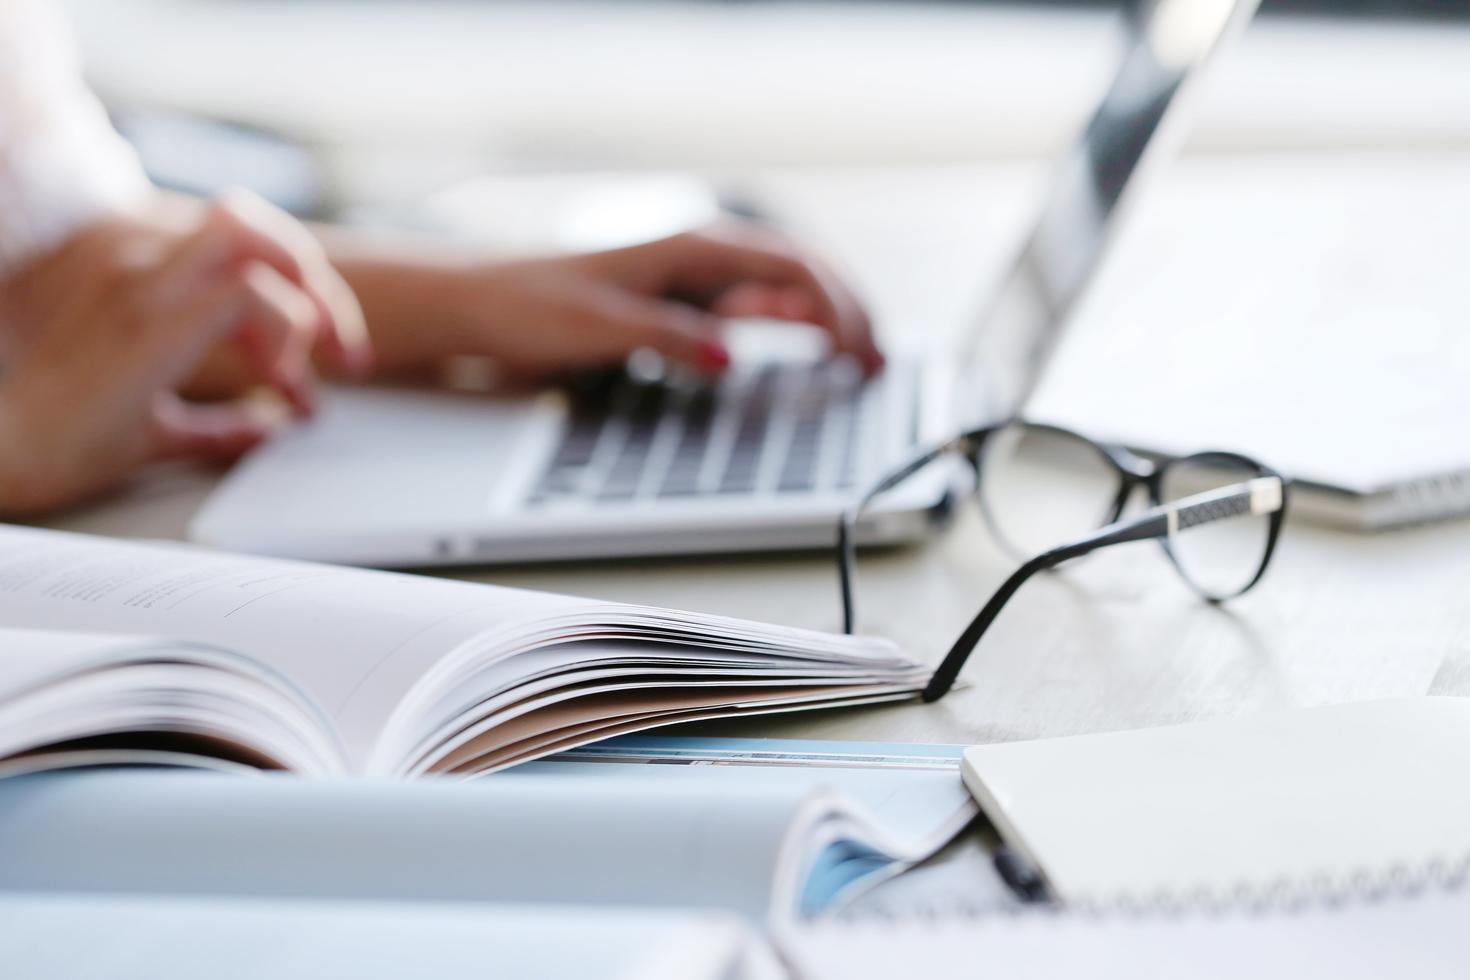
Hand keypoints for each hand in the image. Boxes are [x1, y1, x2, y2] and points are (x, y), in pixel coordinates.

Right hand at [0, 193, 370, 515]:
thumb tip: (270, 427)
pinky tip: (277, 386)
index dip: (302, 289)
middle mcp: (139, 263)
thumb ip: (218, 422)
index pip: (239, 238)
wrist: (8, 458)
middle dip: (316, 282)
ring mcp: (141, 283)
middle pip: (253, 222)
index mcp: (140, 274)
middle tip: (345, 355)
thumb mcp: (162, 426)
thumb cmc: (69, 441)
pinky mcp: (148, 319)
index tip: (333, 359)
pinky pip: (246, 297)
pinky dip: (282, 337)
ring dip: (306, 308)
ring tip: (303, 377)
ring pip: (255, 244)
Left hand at [343, 222, 883, 380]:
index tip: (858, 349)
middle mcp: (699, 257)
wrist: (482, 302)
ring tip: (859, 355)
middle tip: (878, 360)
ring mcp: (692, 280)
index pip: (789, 267)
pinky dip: (789, 326)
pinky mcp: (679, 304)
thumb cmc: (532, 302)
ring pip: (781, 289)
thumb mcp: (598, 323)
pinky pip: (751, 309)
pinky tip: (804, 346)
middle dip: (847, 311)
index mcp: (689, 248)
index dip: (834, 307)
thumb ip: (668, 338)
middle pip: (799, 273)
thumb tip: (730, 356)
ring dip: (826, 318)